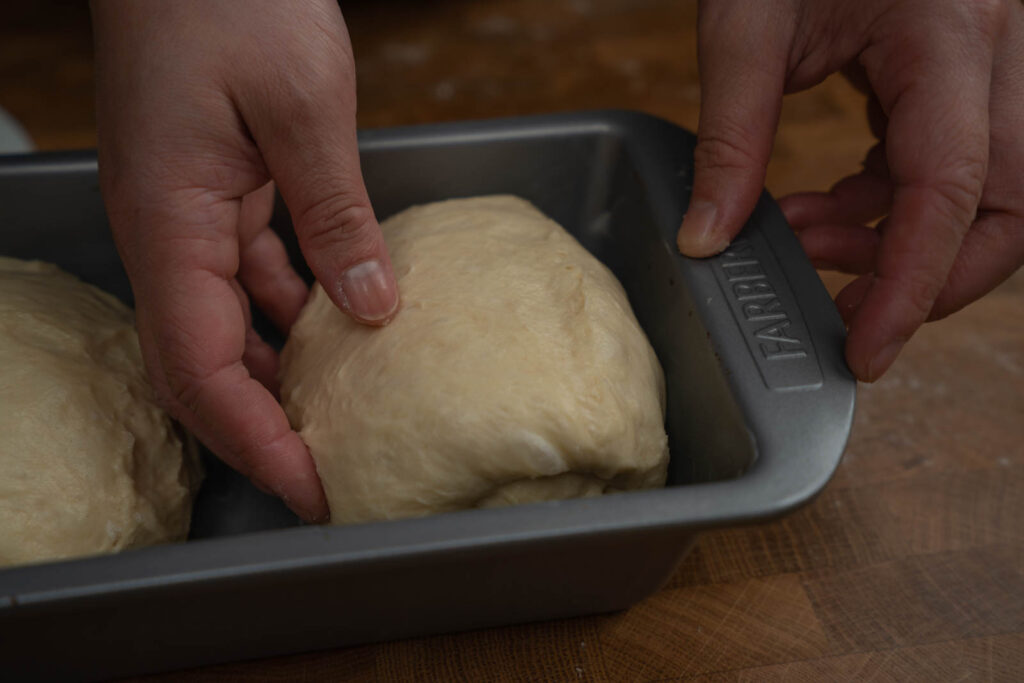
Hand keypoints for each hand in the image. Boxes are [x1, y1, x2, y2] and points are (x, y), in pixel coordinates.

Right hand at [91, 0, 399, 520]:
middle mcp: (166, 234)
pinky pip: (246, 275)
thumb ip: (335, 214)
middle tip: (325, 472)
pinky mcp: (212, 193)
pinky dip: (287, 311)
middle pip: (200, 365)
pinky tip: (334, 324)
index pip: (200, 370)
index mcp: (170, 226)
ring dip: (272, 375)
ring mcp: (185, 215)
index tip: (311, 488)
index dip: (255, 441)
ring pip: (222, 327)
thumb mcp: (302, 108)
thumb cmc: (230, 0)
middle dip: (259, 428)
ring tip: (332, 415)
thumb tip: (372, 306)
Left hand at [678, 0, 1023, 380]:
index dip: (913, 285)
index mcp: (948, 35)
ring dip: (901, 239)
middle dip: (932, 276)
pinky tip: (830, 205)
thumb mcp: (746, 23)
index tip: (866, 351)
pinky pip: (957, 161)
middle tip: (841, 306)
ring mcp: (994, 59)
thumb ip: (732, 136)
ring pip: (993, 192)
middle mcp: (998, 51)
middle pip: (1010, 205)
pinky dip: (895, 203)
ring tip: (807, 237)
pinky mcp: (967, 69)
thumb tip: (708, 239)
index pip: (953, 189)